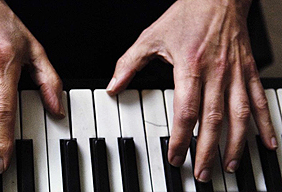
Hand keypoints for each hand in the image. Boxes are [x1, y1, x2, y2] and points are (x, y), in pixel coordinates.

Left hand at [107, 0, 277, 181]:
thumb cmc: (187, 15)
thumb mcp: (151, 37)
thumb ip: (129, 64)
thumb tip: (113, 86)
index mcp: (190, 66)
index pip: (185, 112)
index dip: (180, 138)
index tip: (175, 157)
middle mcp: (216, 73)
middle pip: (213, 120)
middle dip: (207, 150)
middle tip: (203, 174)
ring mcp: (235, 73)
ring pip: (239, 115)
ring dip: (236, 144)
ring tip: (231, 165)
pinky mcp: (248, 71)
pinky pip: (259, 100)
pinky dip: (264, 123)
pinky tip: (267, 142)